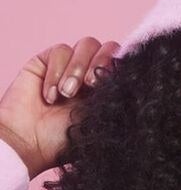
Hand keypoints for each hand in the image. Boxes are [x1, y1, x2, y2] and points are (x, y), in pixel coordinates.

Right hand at [0, 37, 119, 179]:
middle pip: (109, 47)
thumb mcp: (99, 123)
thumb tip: (142, 87)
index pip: (123, 63)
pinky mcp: (47, 60)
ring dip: (77, 68)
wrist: (28, 144)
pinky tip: (51, 96)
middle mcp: (91, 73)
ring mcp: (70, 65)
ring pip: (87, 44)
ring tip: (67, 94)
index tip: (116, 81)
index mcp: (109, 88)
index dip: (122, 65)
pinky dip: (56, 72)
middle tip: (91, 84)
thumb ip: (118, 103)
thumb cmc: (64, 141)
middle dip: (102, 62)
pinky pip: (61, 51)